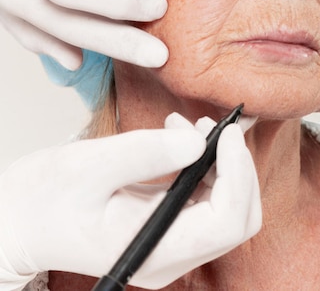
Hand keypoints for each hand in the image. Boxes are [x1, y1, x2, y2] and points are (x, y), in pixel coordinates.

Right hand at [0, 117, 260, 288]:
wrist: (22, 220)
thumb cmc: (46, 197)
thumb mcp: (90, 166)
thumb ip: (146, 153)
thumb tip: (197, 140)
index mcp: (154, 248)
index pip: (227, 221)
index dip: (238, 173)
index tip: (227, 132)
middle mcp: (170, 254)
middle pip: (237, 217)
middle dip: (237, 167)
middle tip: (217, 126)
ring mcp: (171, 243)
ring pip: (227, 205)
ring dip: (221, 161)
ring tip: (189, 124)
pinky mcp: (167, 226)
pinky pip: (205, 197)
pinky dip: (204, 163)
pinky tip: (179, 136)